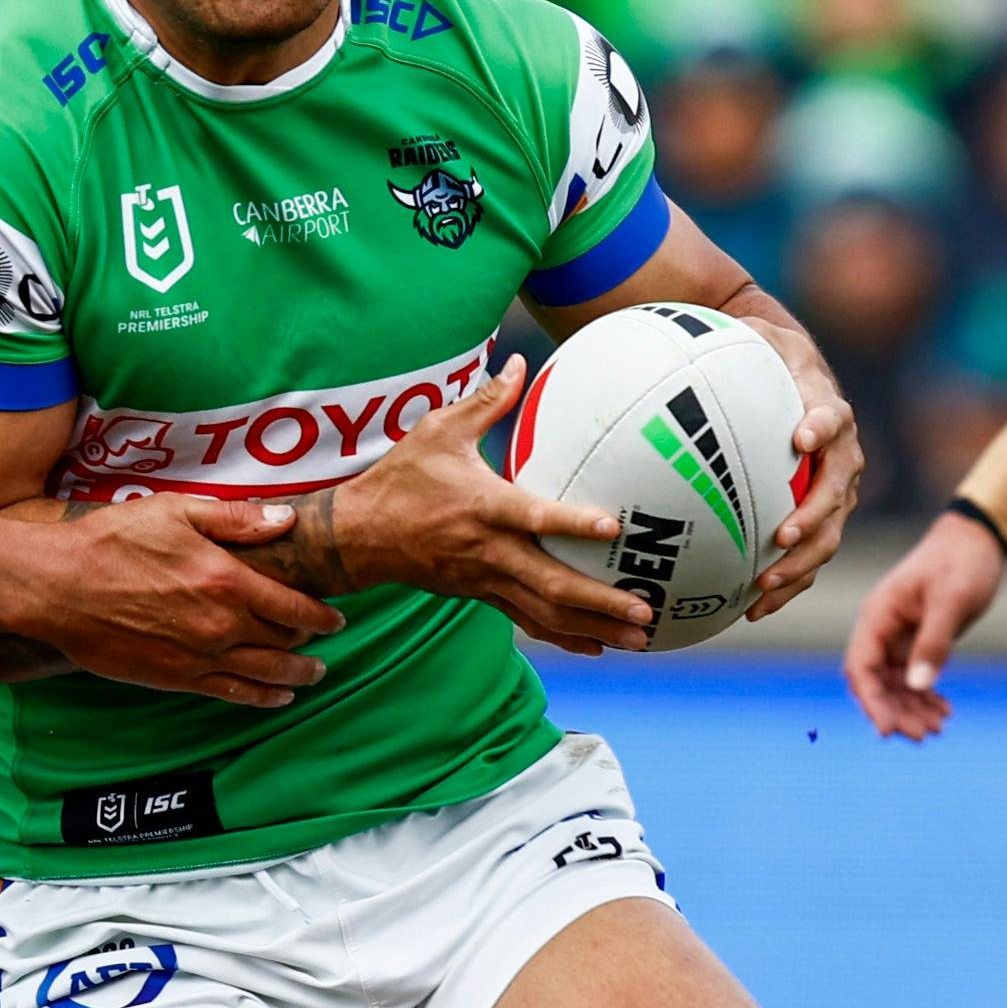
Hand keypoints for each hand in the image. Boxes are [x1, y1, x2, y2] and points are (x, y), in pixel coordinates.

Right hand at [8, 494, 343, 705]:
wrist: (60, 587)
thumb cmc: (114, 541)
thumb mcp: (177, 511)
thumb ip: (236, 518)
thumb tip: (285, 520)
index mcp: (228, 582)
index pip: (294, 606)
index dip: (321, 615)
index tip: (335, 617)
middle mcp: (222, 626)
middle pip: (284, 642)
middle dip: (310, 644)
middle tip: (323, 644)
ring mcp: (200, 658)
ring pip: (265, 674)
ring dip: (296, 675)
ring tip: (312, 675)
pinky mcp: (176, 679)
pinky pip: (232, 694)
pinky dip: (261, 697)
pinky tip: (276, 697)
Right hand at [320, 359, 653, 657]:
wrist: (361, 536)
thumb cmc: (402, 478)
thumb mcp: (439, 431)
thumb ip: (486, 401)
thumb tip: (519, 362)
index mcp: (482, 507)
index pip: (532, 517)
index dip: (572, 524)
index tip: (613, 527)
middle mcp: (489, 550)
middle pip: (551, 585)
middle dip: (600, 601)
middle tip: (645, 610)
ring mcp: (486, 579)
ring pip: (545, 612)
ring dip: (594, 627)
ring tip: (639, 637)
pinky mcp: (482, 595)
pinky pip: (528, 621)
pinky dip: (565, 636)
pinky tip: (600, 645)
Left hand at [736, 319, 862, 617]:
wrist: (791, 382)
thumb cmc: (763, 357)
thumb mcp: (755, 335)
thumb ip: (741, 334)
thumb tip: (695, 329)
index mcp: (827, 411)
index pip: (832, 417)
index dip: (821, 428)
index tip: (801, 439)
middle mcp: (841, 456)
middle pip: (837, 491)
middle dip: (812, 518)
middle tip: (780, 537)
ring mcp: (835, 493)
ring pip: (828, 535)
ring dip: (800, 563)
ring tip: (765, 586)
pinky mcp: (819, 520)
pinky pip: (808, 557)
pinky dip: (786, 585)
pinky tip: (752, 609)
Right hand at [843, 514, 1003, 740]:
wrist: (978, 539)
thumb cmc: (961, 562)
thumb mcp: (951, 601)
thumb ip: (933, 642)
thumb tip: (917, 686)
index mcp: (877, 615)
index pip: (860, 667)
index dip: (870, 701)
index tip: (887, 731)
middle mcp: (881, 629)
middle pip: (875, 682)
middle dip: (895, 711)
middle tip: (925, 736)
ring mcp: (898, 636)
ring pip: (894, 684)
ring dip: (911, 709)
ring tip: (938, 728)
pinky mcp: (917, 640)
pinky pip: (912, 676)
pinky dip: (925, 696)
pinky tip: (944, 710)